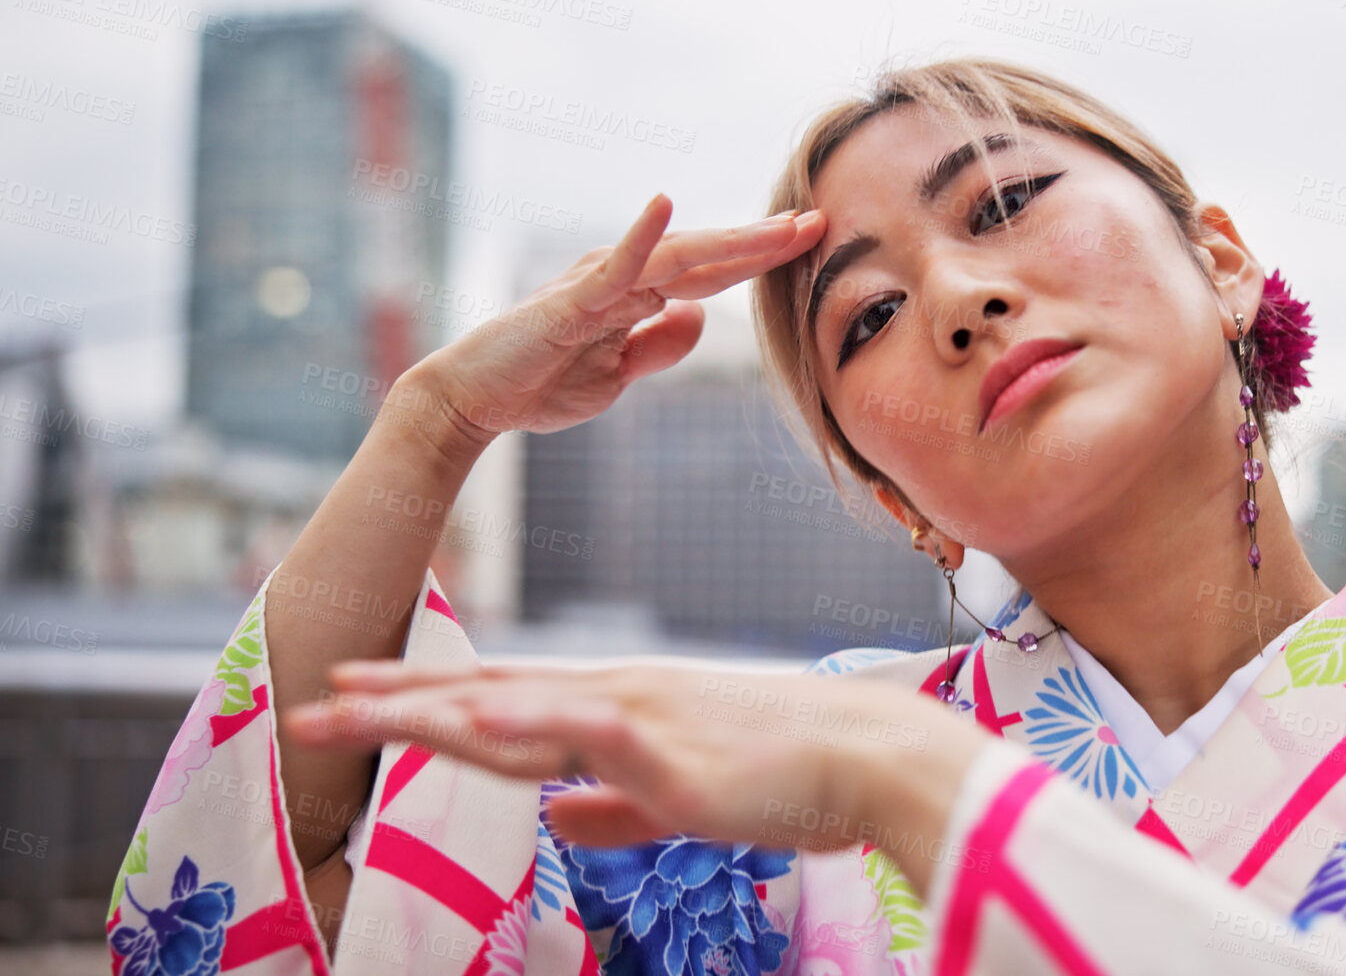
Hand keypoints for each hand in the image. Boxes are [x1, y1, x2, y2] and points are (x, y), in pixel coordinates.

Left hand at [282, 658, 988, 869]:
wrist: (869, 757)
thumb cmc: (792, 777)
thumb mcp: (685, 797)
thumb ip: (616, 807)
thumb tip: (555, 819)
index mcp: (618, 711)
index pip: (501, 703)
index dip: (424, 702)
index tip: (355, 694)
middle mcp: (615, 698)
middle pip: (483, 699)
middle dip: (393, 701)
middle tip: (309, 698)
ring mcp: (637, 714)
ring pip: (509, 708)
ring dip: (425, 708)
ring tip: (350, 706)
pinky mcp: (667, 744)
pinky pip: (581, 730)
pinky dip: (522, 722)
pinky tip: (470, 720)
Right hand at [407, 195, 826, 447]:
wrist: (477, 401)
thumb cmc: (541, 383)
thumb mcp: (619, 374)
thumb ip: (659, 345)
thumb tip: (700, 318)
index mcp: (637, 294)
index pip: (712, 272)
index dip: (759, 257)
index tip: (809, 239)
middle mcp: (622, 277)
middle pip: (706, 256)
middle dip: (762, 241)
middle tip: (818, 219)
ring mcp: (598, 285)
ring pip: (676, 257)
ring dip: (726, 238)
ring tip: (775, 223)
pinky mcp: (571, 301)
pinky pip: (612, 266)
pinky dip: (639, 236)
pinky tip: (664, 205)